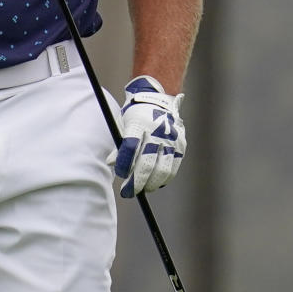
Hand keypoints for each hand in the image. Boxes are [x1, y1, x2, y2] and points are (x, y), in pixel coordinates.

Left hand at [110, 75, 185, 197]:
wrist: (158, 99)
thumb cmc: (135, 116)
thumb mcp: (123, 124)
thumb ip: (119, 145)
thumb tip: (112, 164)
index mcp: (139, 123)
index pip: (130, 148)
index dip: (124, 165)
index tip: (120, 174)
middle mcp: (157, 131)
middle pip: (146, 163)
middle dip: (136, 182)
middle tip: (128, 192)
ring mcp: (171, 139)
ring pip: (161, 170)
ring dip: (150, 184)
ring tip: (142, 189)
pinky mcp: (181, 146)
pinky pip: (172, 169)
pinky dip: (163, 180)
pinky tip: (154, 183)